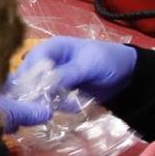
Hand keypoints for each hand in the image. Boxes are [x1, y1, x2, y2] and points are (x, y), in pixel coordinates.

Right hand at [0, 37, 136, 129]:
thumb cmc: (108, 61)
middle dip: (36, 93)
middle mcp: (45, 63)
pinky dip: (58, 107)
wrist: (127, 76)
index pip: (30, 62)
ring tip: (68, 104)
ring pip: (35, 93)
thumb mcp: (88, 65)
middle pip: (27, 79)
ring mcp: (50, 79)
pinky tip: (72, 106)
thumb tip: (44, 87)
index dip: (30, 77)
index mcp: (50, 48)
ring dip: (48, 102)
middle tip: (47, 105)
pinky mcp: (57, 93)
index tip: (37, 94)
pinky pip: (48, 102)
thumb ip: (66, 75)